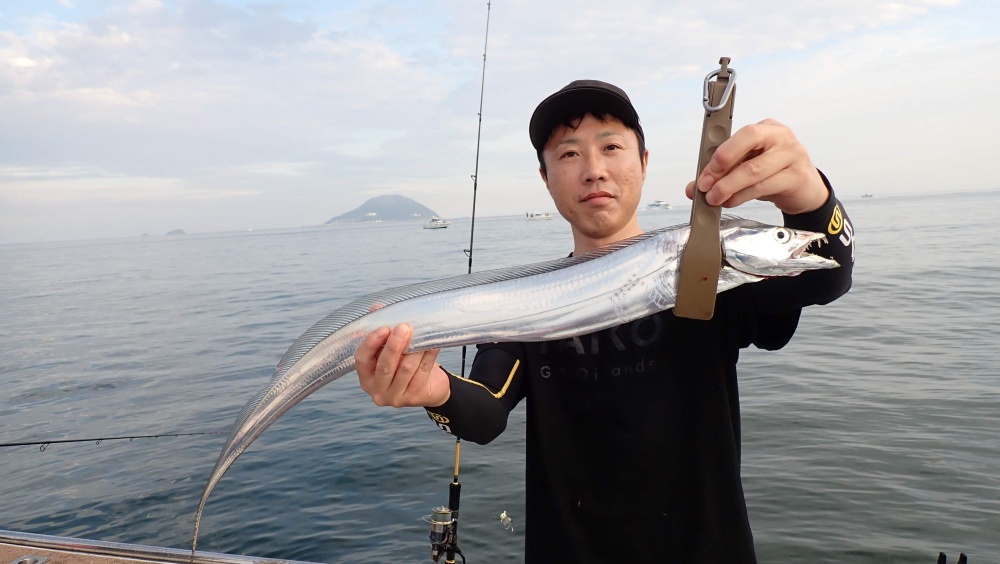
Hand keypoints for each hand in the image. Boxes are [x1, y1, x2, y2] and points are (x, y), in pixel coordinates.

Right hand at [356, 323, 450, 407]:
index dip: (371, 343)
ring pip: (405, 369)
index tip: (384, 328)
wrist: (429, 387)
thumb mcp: (391, 347)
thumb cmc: (404, 363)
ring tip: (422, 334)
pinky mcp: (414, 398)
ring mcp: (395, 397)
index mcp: (366, 375)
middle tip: (404, 328)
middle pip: (384, 366)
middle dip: (395, 345)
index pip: (362, 359)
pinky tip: (433, 344)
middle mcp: (377, 390)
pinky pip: (422, 373)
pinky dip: (429, 356)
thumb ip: (382, 328)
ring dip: (415, 349)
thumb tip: (377, 307)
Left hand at [685, 119, 828, 214]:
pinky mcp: (796, 176)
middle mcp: (780, 136)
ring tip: (716, 199)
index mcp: (766, 128)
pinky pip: (764, 186)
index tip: (704, 174)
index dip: (720, 154)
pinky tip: (732, 201)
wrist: (805, 190)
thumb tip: (693, 188)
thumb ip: (722, 174)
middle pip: (749, 142)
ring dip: (730, 187)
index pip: (741, 134)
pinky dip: (742, 196)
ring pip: (755, 170)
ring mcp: (792, 155)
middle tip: (707, 188)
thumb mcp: (747, 167)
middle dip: (723, 168)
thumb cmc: (774, 173)